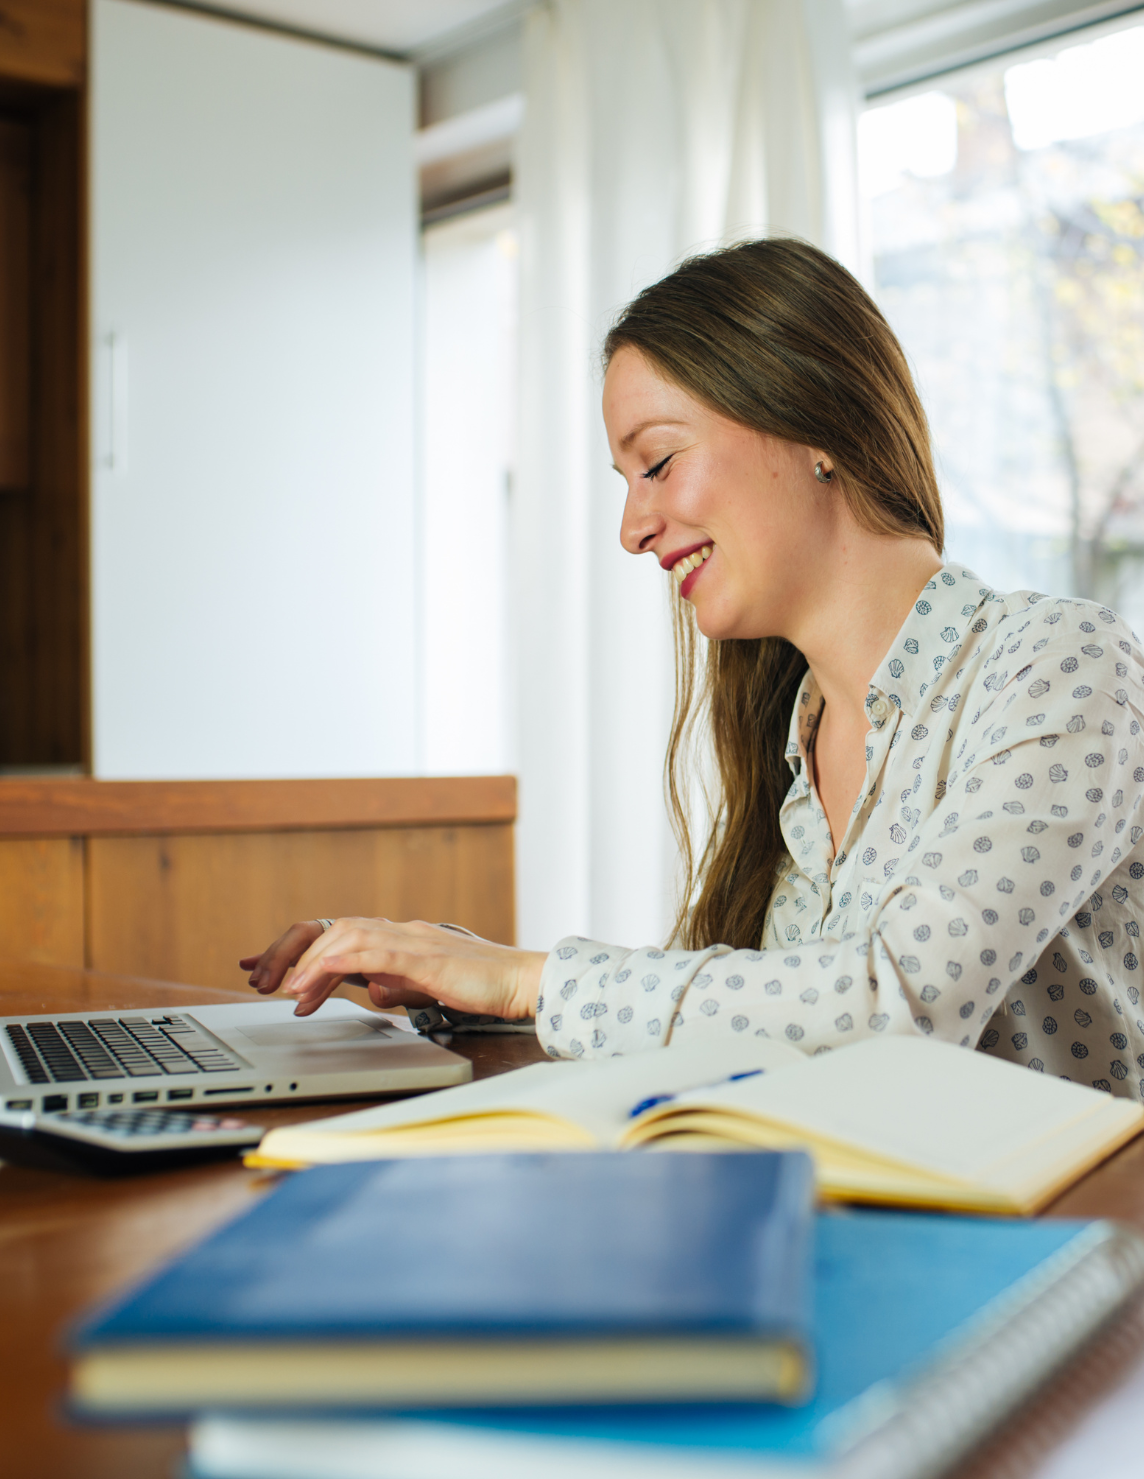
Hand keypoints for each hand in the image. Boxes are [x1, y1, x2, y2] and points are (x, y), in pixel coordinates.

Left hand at [243, 917, 546, 1020]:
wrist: (522, 981)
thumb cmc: (482, 988)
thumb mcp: (428, 990)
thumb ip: (400, 987)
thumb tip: (374, 993)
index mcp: (400, 938)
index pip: (338, 934)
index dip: (297, 949)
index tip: (263, 969)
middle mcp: (401, 931)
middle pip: (332, 928)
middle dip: (290, 952)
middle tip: (260, 980)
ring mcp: (412, 939)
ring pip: (346, 935)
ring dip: (308, 960)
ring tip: (284, 989)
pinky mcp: (424, 956)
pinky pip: (372, 952)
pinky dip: (338, 962)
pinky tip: (317, 980)